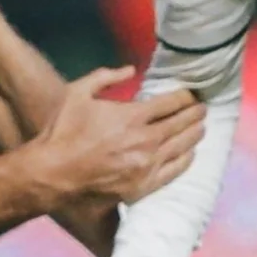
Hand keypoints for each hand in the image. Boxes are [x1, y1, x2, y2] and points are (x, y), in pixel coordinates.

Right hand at [32, 68, 204, 206]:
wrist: (53, 173)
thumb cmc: (62, 131)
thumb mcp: (77, 93)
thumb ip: (105, 77)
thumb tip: (131, 69)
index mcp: (132, 116)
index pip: (171, 103)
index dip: (185, 96)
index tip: (192, 94)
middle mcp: (146, 140)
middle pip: (182, 124)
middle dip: (195, 113)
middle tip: (203, 108)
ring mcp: (147, 165)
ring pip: (183, 147)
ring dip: (195, 134)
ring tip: (202, 127)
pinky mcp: (144, 186)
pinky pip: (175, 171)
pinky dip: (187, 160)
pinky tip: (191, 153)